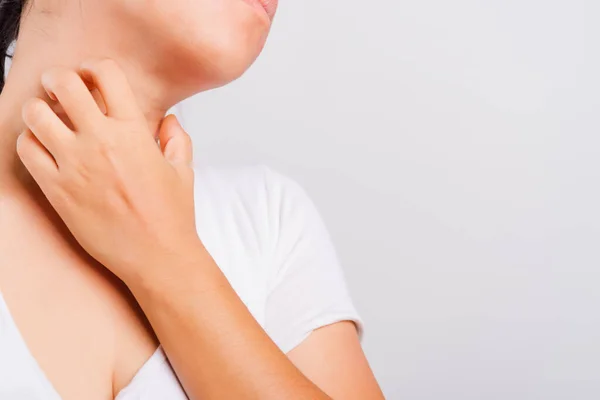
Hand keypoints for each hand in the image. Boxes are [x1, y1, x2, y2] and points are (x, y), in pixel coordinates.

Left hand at [16, 58, 200, 283]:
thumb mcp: (183, 171)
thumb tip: (168, 121)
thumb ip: (176, 138)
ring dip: (40, 110)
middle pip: (63, 84)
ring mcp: (74, 166)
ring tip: (49, 119)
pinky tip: (43, 148)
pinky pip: (26, 150)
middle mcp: (100, 142)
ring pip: (35, 114)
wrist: (156, 256)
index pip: (105, 74)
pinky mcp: (56, 190)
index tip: (92, 75)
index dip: (94, 67)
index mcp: (133, 132)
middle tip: (61, 88)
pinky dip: (30, 141)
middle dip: (58, 78)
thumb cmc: (171, 216)